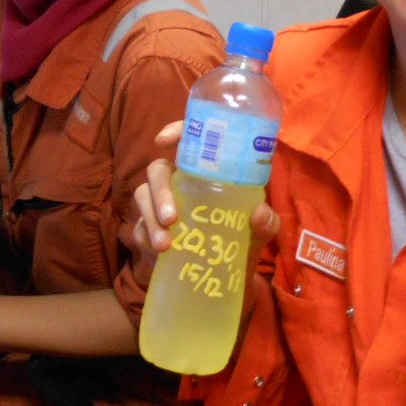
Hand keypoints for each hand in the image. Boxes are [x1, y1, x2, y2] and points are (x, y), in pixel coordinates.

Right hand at [128, 121, 278, 290]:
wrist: (227, 274)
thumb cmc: (244, 239)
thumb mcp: (262, 231)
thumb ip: (267, 222)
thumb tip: (258, 212)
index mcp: (206, 172)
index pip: (188, 142)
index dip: (175, 131)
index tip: (163, 140)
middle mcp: (180, 182)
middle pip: (158, 170)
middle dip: (160, 190)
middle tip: (172, 217)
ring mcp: (160, 205)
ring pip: (142, 196)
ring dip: (150, 218)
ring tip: (165, 244)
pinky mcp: (149, 229)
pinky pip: (138, 227)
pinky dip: (146, 237)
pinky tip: (158, 251)